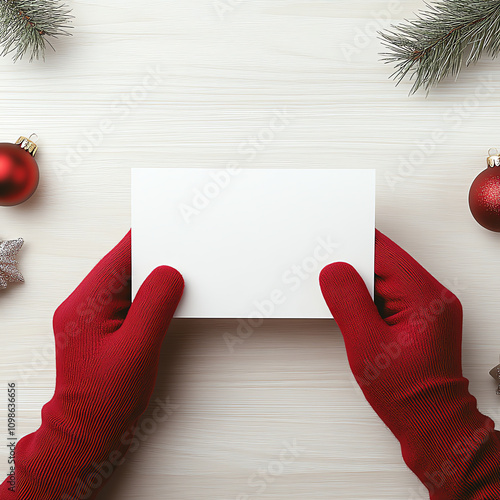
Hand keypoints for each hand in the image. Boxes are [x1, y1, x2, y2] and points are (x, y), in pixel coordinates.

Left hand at [0, 231, 183, 498]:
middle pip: (123, 268)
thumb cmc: (104, 399)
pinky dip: (147, 297)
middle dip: (153, 261)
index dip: (146, 242)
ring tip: (177, 281)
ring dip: (151, 281)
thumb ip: (155, 306)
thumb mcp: (137, 350)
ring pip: (126, 284)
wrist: (86, 432)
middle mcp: (83, 305)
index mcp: (85, 305)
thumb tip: (170, 274)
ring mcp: (90, 316)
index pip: (119, 259)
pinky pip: (127, 300)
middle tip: (182, 257)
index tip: (170, 230)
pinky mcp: (101, 326)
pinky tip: (163, 302)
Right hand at [320, 229, 499, 499]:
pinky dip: (368, 296)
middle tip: (324, 274)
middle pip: (385, 262)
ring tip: (336, 297)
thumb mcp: (367, 347)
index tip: (325, 247)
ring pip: (385, 277)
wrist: (432, 425)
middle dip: (353, 266)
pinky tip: (353, 311)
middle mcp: (432, 296)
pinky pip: (389, 293)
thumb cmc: (406, 394)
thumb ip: (349, 303)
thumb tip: (334, 270)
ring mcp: (428, 306)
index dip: (352, 247)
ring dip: (359, 283)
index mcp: (424, 297)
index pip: (383, 254)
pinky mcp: (420, 317)